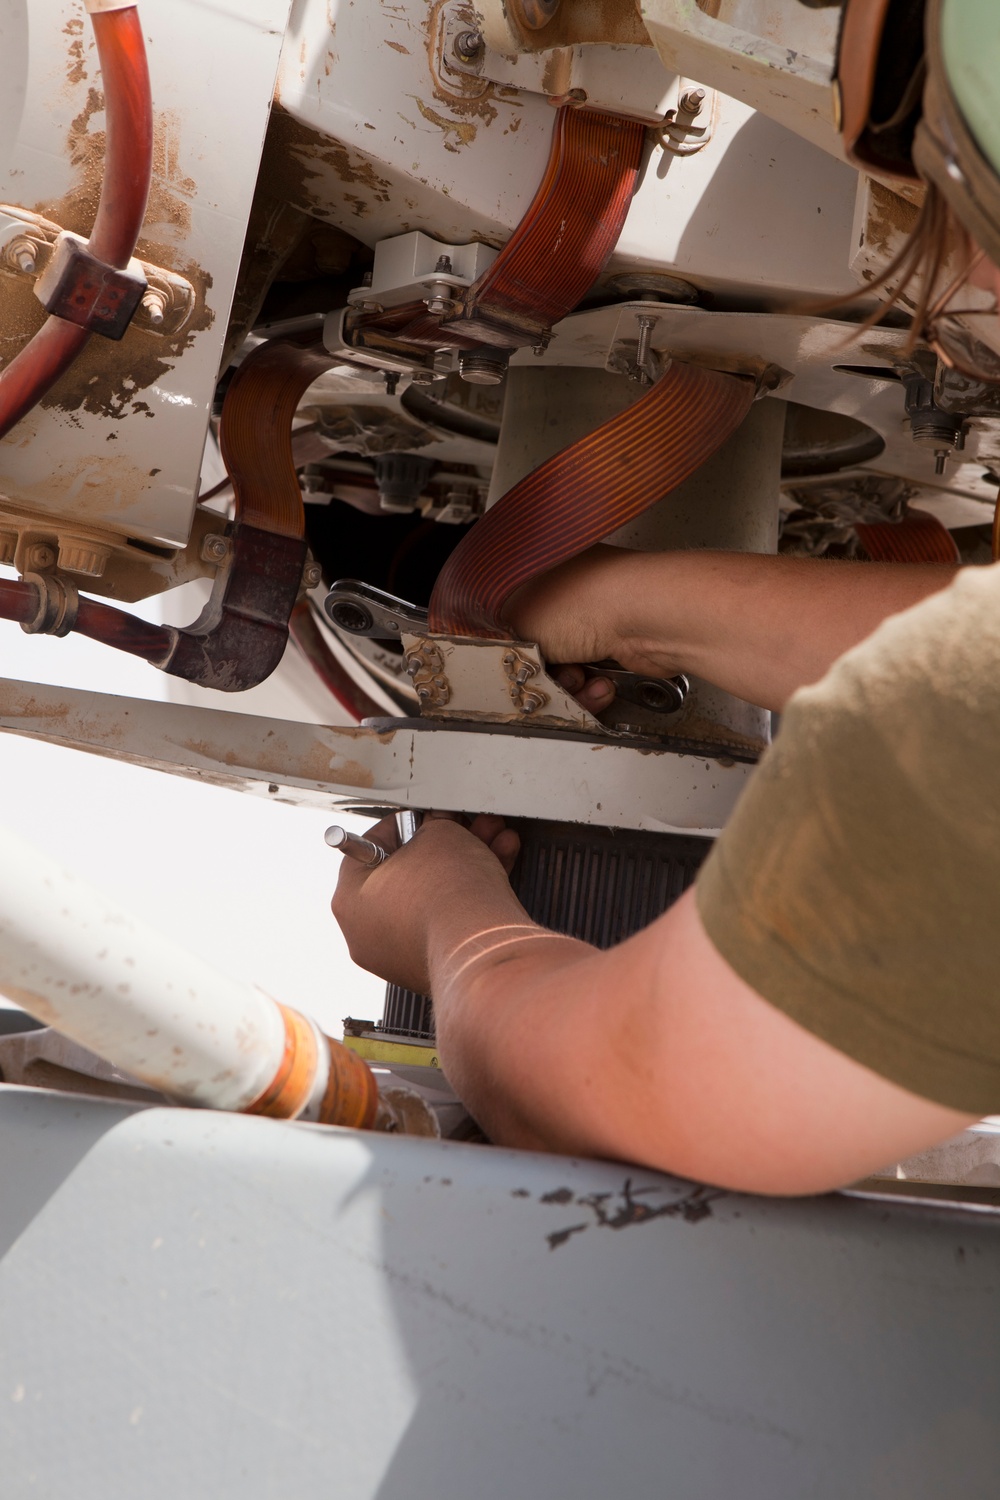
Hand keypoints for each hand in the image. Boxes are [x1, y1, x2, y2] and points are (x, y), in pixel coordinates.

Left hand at [331, 812, 520, 994]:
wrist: (482, 947)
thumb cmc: (449, 894)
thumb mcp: (439, 834)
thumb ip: (433, 826)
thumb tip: (439, 826)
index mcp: (349, 900)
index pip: (370, 847)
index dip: (405, 823)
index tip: (427, 816)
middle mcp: (367, 934)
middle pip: (406, 874)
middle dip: (444, 844)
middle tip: (463, 828)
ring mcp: (400, 955)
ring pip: (432, 896)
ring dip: (464, 864)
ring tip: (493, 840)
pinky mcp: (433, 967)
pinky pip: (448, 921)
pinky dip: (469, 895)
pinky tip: (498, 865)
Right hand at [504, 546, 682, 708]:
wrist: (648, 619)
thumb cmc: (588, 602)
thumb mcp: (517, 621)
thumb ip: (498, 638)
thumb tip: (492, 650)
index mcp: (540, 572)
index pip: (509, 615)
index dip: (507, 645)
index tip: (506, 663)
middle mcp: (570, 592)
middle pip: (538, 648)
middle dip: (540, 671)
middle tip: (543, 672)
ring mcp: (598, 618)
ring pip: (566, 669)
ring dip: (568, 686)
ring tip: (577, 678)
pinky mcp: (620, 645)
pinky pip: (594, 678)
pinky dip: (594, 689)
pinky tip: (600, 684)